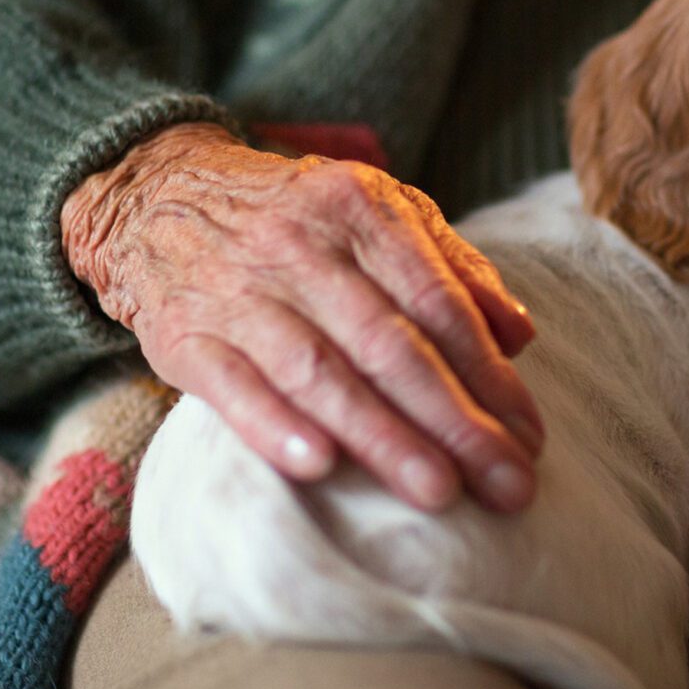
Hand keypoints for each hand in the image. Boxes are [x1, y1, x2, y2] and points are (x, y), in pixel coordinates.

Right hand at [61, 122, 541, 512]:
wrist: (159, 194)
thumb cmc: (295, 218)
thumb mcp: (377, 213)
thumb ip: (451, 270)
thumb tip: (520, 335)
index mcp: (360, 208)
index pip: (437, 302)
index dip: (488, 374)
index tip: (530, 436)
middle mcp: (301, 245)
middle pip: (389, 344)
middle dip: (455, 420)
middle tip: (507, 483)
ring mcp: (239, 291)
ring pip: (320, 370)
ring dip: (382, 436)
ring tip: (438, 493)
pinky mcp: (183, 334)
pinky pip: (232, 385)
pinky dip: (274, 426)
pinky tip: (319, 466)